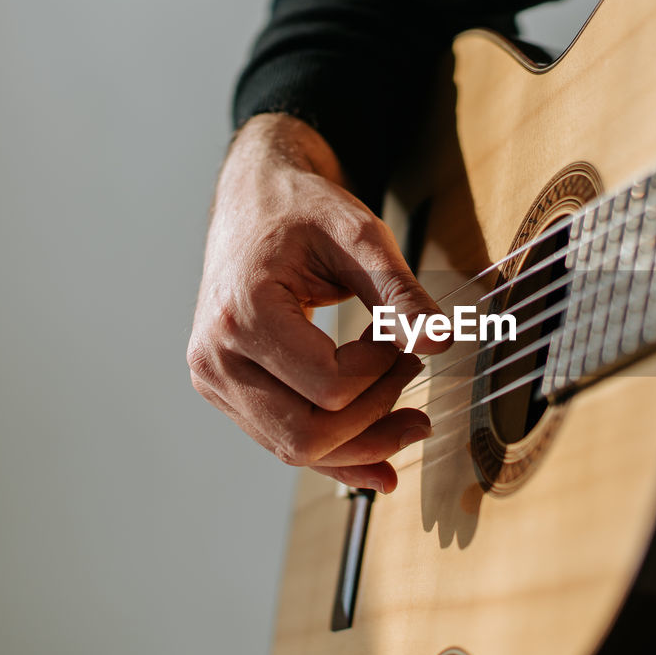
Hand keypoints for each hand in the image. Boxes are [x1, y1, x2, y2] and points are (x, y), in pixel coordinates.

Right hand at [188, 113, 444, 492]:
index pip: (330, 385)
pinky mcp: (228, 390)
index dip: (382, 372)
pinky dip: (337, 452)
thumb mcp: (359, 236)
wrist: (254, 199)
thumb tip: (439, 342)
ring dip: (361, 442)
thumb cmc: (301, 209)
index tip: (401, 339)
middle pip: (307, 435)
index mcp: (242, 313)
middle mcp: (216, 357)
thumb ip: (400, 294)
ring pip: (297, 449)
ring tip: (410, 414)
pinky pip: (284, 440)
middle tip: (412, 376)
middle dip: (375, 421)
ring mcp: (215, 379)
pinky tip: (382, 456)